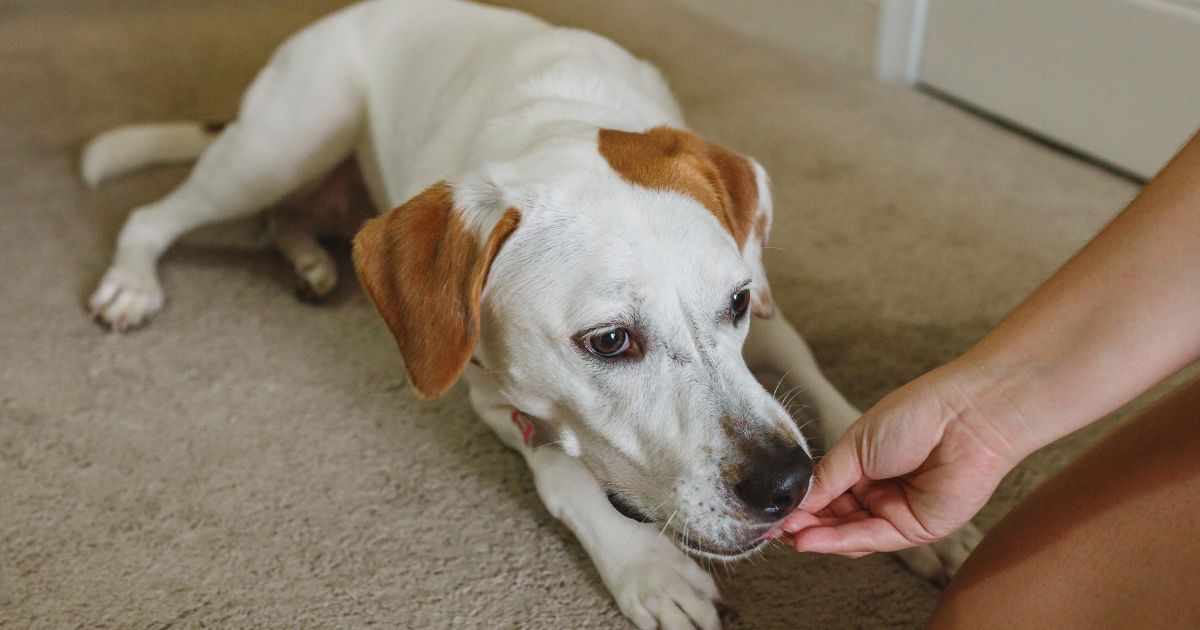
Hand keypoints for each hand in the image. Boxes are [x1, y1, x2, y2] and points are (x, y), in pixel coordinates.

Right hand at [781, 363, 1022, 555]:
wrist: (964, 418)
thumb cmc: (914, 417)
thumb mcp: (855, 445)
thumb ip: (826, 478)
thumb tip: (795, 504)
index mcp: (864, 465)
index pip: (826, 494)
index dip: (801, 505)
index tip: (773, 512)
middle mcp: (880, 491)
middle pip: (836, 517)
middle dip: (805, 524)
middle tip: (774, 528)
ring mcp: (898, 511)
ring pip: (850, 533)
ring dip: (818, 537)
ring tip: (787, 536)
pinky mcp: (916, 528)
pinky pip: (872, 539)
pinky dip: (839, 541)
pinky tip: (810, 540)